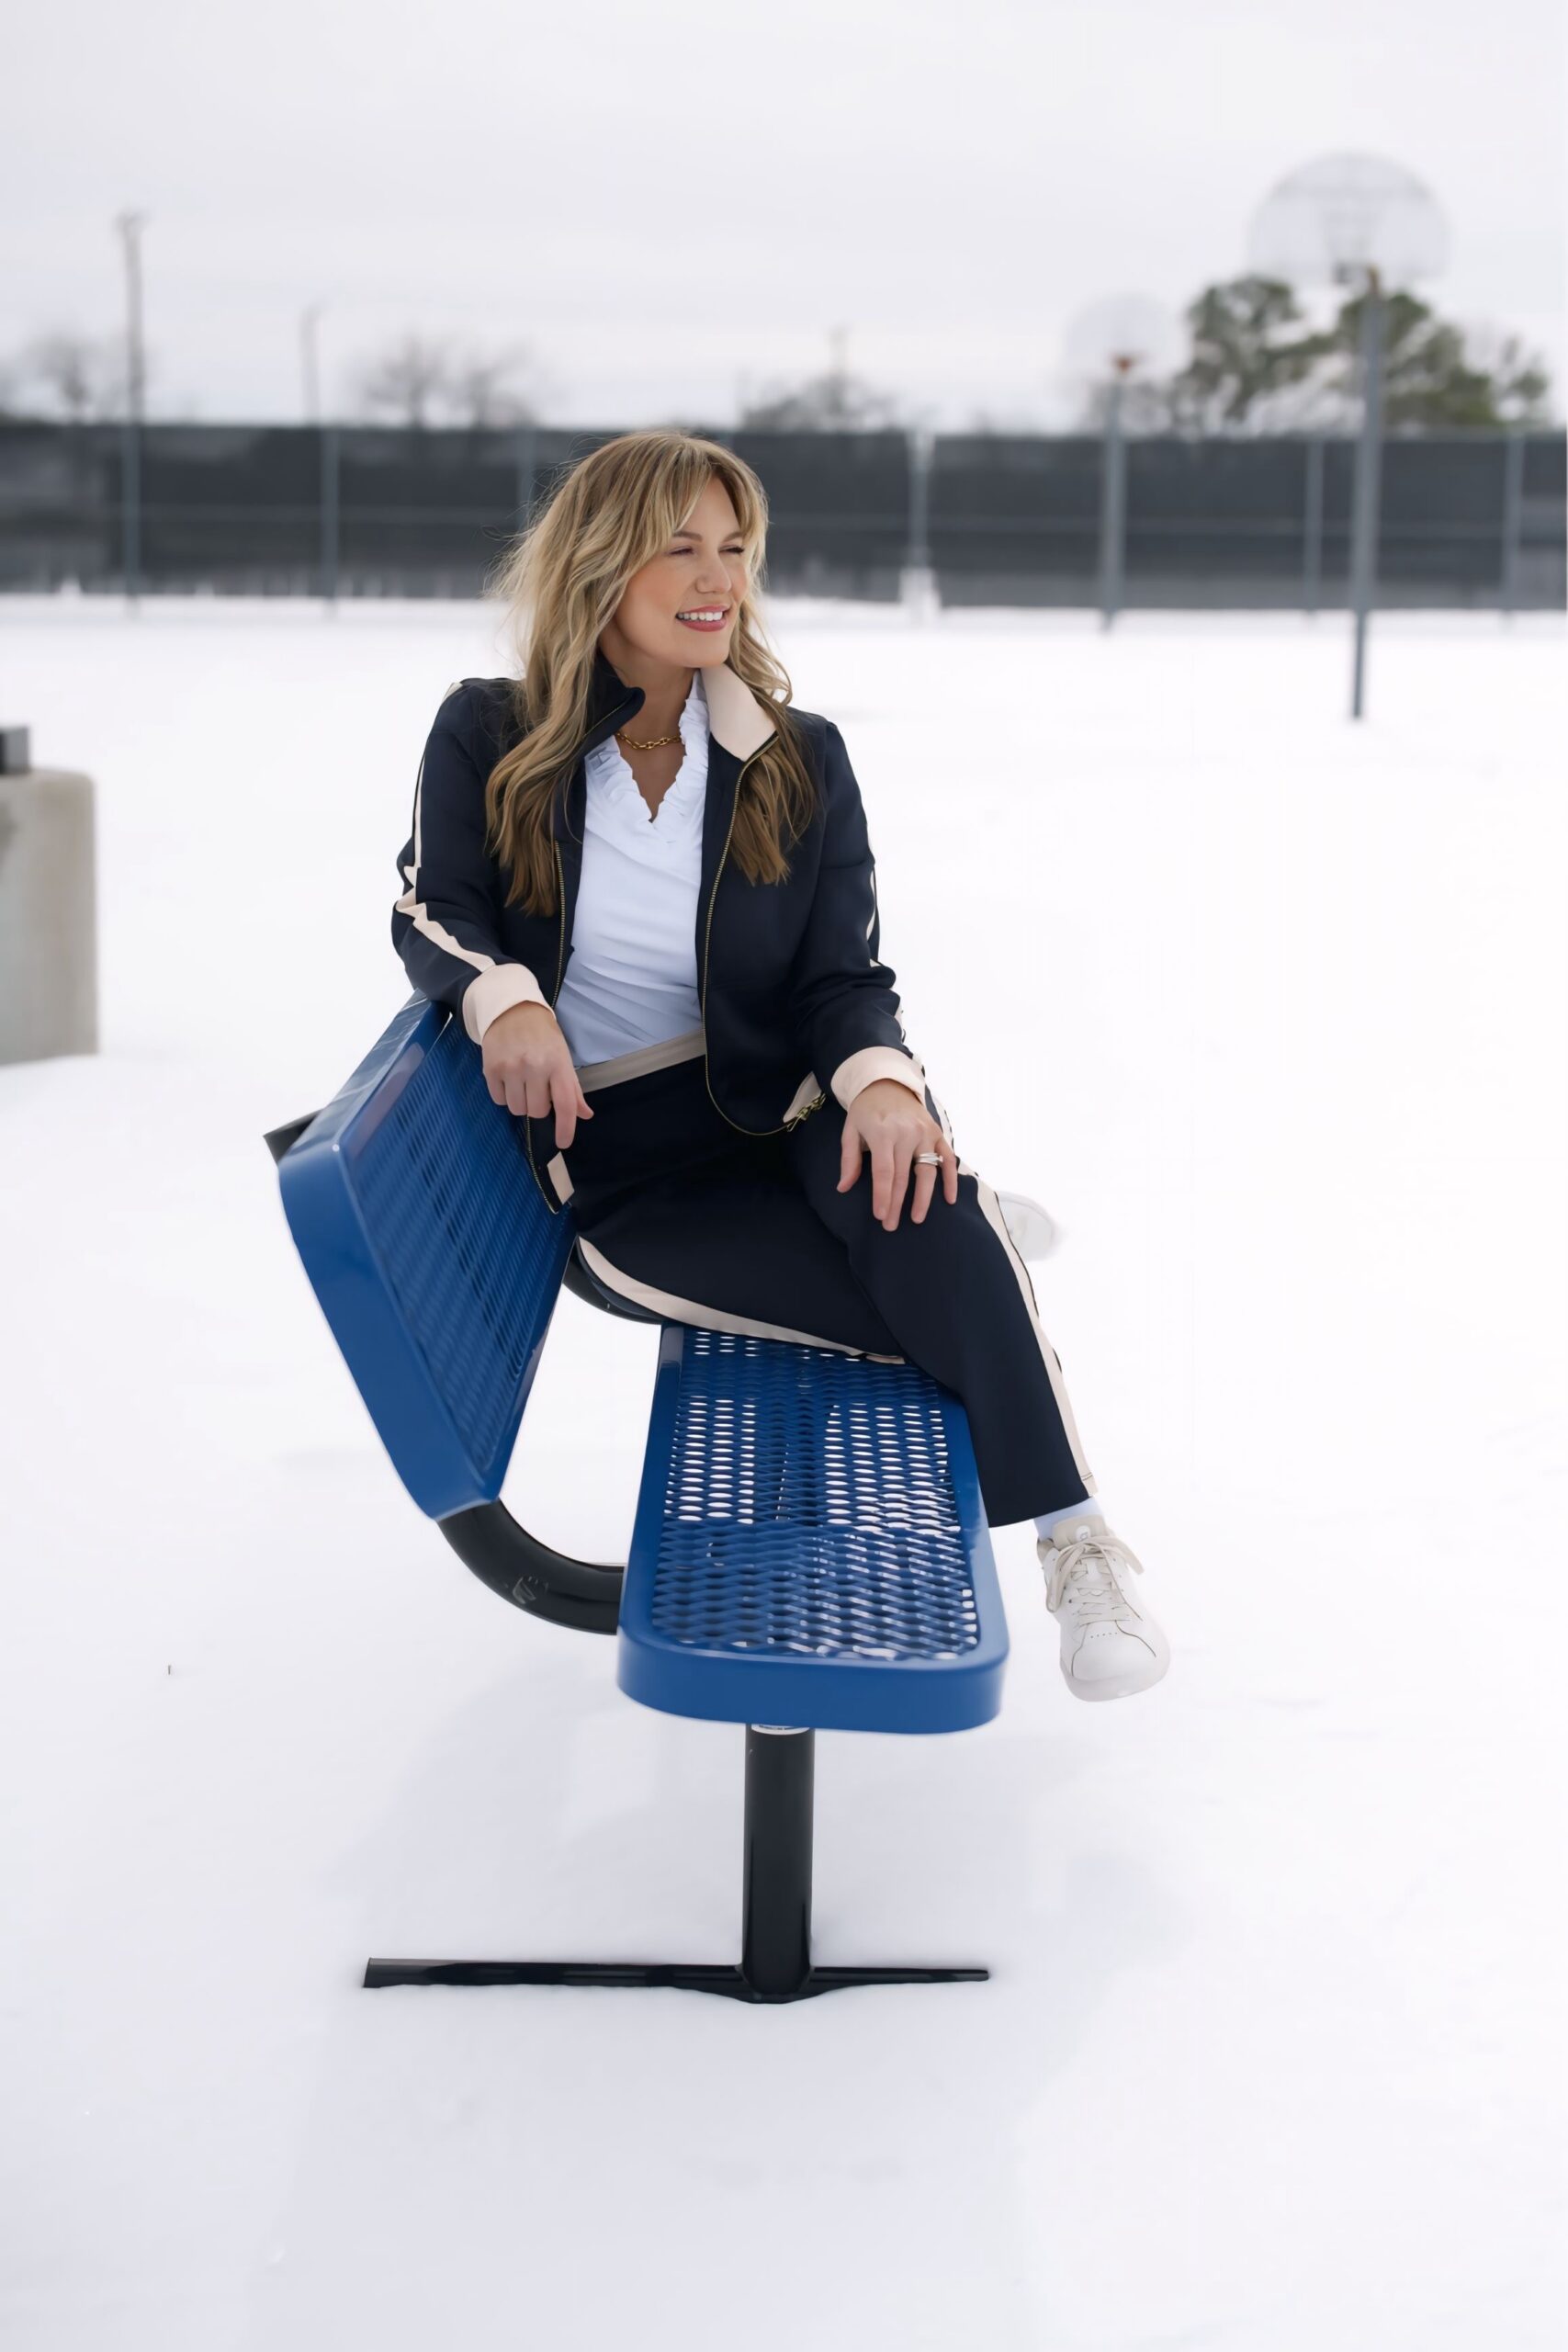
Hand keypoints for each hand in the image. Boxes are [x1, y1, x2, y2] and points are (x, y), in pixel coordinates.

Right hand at [482, 1001, 593, 1149]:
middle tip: (538, 1088)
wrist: (513, 1009)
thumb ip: (572, 1088)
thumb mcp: (563, 1057)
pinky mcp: (491, 1069)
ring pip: (516, 1109)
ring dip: (521, 1102)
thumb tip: (584, 1115)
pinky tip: (508, 1078)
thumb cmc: (543, 1035)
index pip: (565, 1105)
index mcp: (558, 1063)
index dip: (565, 1128)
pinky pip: (498, 1100)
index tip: (563, 1142)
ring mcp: (511, 1068)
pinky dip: (504, 1095)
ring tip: (522, 1081)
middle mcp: (534, 1066)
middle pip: (536, 1112)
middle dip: (539, 1106)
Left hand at [837, 1077, 959, 1230]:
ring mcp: (925, 1133)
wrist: (889, 1085)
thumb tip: (843, 1187)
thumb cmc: (866, 1111)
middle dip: (897, 1203)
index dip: (882, 1195)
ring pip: (928, 1171)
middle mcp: (907, 1133)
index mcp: (882, 1132)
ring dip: (923, 1198)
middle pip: (903, 1176)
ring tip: (917, 1219)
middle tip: (890, 1225)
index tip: (880, 1215)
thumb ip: (849, 1159)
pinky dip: (951, 1180)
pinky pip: (948, 1160)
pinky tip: (949, 1200)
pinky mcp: (938, 1133)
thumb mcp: (850, 1130)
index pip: (883, 1171)